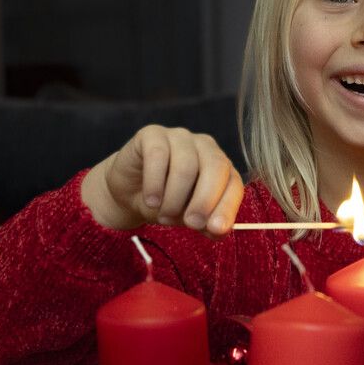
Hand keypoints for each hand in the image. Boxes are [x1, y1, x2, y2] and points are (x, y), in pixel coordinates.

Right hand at [80, 125, 244, 235]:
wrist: (129, 194)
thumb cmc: (167, 204)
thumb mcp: (189, 219)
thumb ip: (208, 224)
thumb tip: (220, 230)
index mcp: (221, 167)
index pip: (234, 183)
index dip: (227, 206)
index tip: (216, 229)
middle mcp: (205, 147)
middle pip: (215, 167)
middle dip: (204, 200)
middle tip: (191, 223)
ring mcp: (180, 137)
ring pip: (186, 165)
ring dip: (175, 197)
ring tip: (164, 215)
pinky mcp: (153, 134)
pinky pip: (158, 155)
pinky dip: (155, 183)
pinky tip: (151, 199)